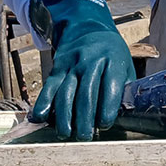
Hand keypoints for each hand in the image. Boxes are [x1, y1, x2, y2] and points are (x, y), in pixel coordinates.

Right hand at [29, 0, 133, 140]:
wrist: (87, 28)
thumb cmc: (111, 55)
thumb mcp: (124, 65)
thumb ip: (124, 88)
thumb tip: (124, 117)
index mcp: (113, 60)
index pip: (109, 87)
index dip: (107, 108)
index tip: (105, 125)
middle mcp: (91, 61)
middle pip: (86, 93)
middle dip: (84, 118)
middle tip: (84, 137)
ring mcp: (72, 63)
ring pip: (66, 92)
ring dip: (64, 116)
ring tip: (66, 134)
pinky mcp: (57, 66)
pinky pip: (49, 86)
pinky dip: (43, 103)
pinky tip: (41, 118)